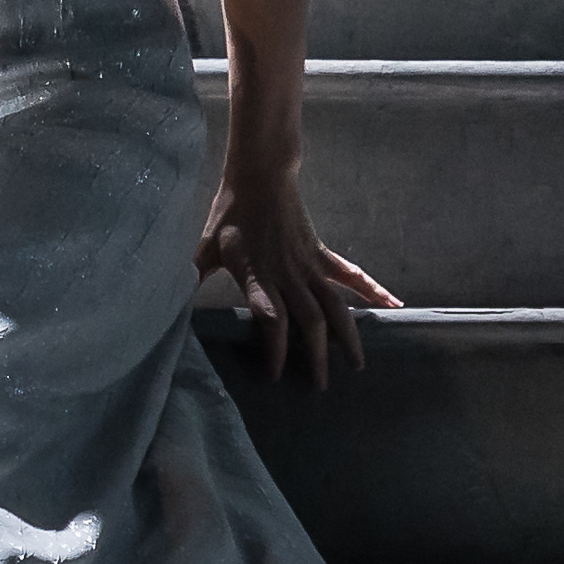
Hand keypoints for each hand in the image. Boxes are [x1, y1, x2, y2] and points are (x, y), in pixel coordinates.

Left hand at [196, 166, 400, 387]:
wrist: (261, 176)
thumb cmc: (229, 212)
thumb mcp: (205, 246)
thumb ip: (194, 274)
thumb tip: (171, 298)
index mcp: (258, 275)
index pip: (270, 319)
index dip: (274, 348)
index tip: (274, 374)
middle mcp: (288, 274)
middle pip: (308, 321)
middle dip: (315, 356)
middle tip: (319, 387)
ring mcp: (309, 265)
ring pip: (334, 305)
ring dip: (347, 335)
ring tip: (356, 365)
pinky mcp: (321, 254)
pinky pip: (350, 275)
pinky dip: (373, 290)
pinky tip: (393, 306)